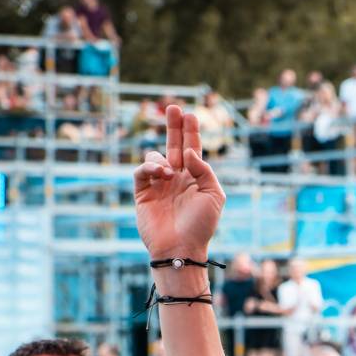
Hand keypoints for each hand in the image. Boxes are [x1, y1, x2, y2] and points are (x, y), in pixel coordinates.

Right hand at [133, 104, 224, 261]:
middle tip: (173, 108)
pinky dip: (149, 167)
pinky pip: (141, 172)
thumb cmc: (201, 225)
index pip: (191, 149)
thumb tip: (188, 151)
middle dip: (173, 126)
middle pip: (173, 146)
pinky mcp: (143, 193)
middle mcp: (177, 179)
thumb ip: (205, 170)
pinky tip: (160, 174)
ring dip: (161, 158)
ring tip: (169, 172)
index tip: (190, 114)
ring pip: (156, 158)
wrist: (181, 247)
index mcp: (195, 178)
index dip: (190, 132)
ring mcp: (159, 185)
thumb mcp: (214, 196)